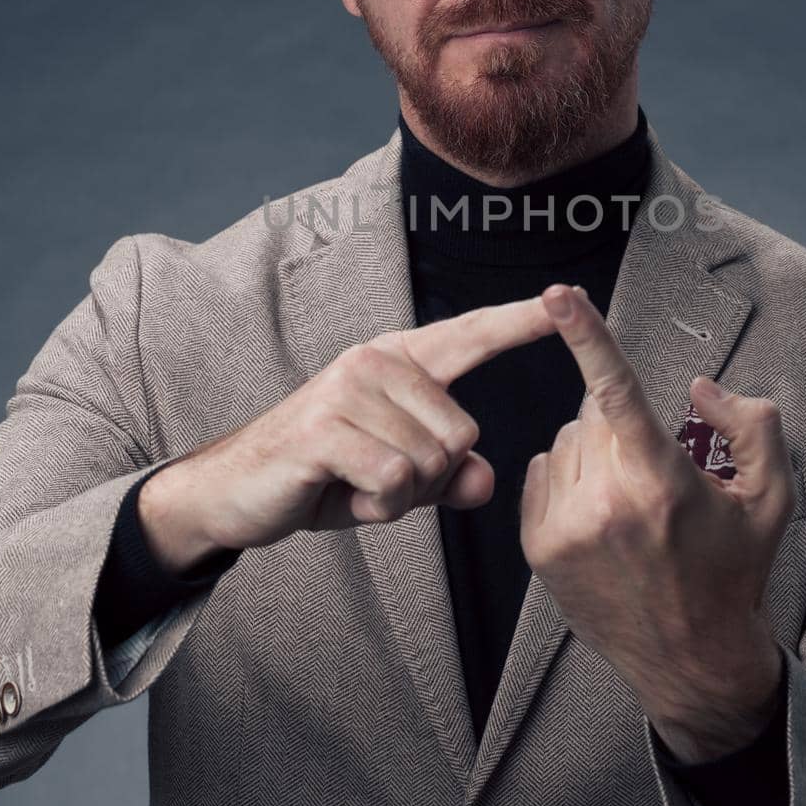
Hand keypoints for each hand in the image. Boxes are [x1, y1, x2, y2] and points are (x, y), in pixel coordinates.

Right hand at [142, 296, 559, 564]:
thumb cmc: (323, 474)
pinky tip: (340, 492)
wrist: (236, 491)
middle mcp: (376, 361)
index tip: (569, 297)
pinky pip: (394, 482)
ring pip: (430, 463)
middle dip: (430, 478)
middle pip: (461, 434)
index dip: (523, 321)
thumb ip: (448, 476)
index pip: (472, 334)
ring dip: (399, 496)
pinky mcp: (325, 428)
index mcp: (399, 360)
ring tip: (353, 482)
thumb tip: (485, 480)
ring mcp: (348, 389)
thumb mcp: (397, 479)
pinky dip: (377, 507)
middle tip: (375, 477)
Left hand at [521, 283, 794, 758]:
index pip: (617, 389)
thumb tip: (700, 388)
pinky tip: (599, 514)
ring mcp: (566, 528)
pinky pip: (541, 473)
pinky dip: (567, 479)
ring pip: (566, 442)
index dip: (587, 334)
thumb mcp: (770, 498)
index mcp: (661, 480)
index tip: (559, 293)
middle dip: (620, 425)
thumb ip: (751, 427)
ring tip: (628, 502)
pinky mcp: (539, 549)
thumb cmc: (734, 570)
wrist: (692, 659)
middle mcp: (606, 502)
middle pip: (593, 413)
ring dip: (593, 453)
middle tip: (652, 471)